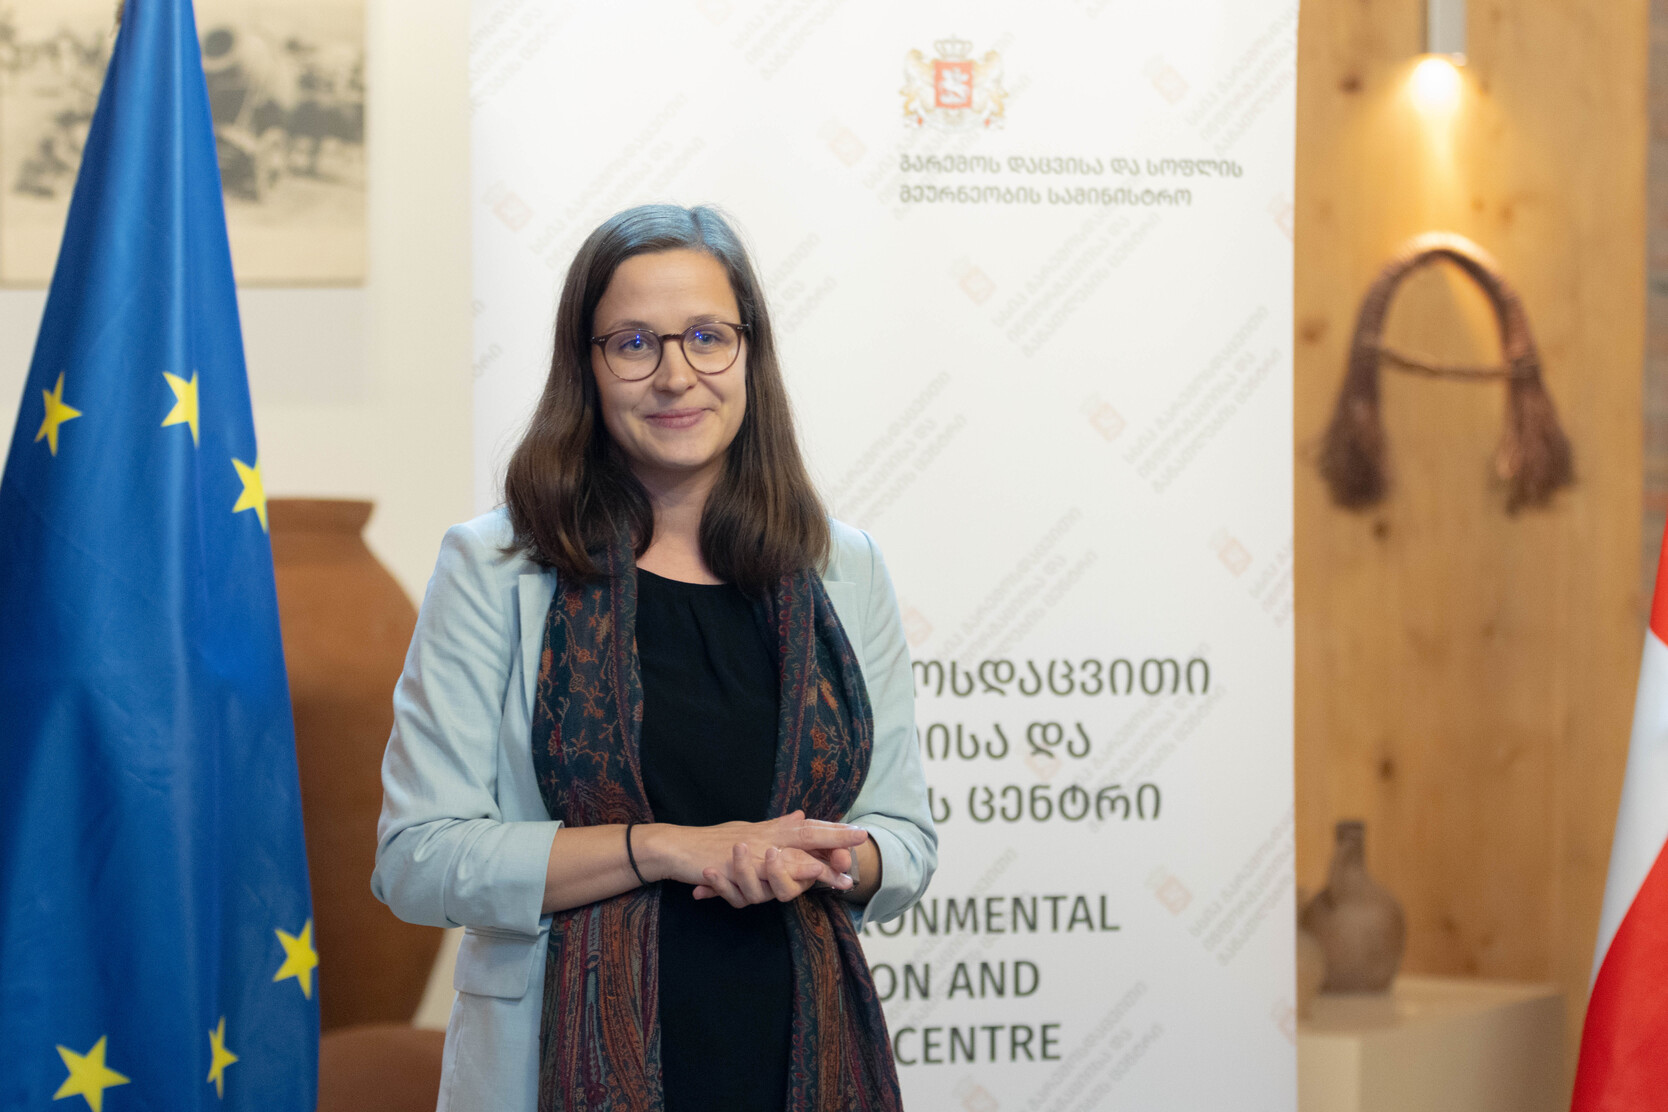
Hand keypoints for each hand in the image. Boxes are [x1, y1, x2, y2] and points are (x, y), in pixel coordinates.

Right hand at [643, 810, 864, 906]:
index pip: (807, 828)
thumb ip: (776, 827)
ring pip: (792, 854)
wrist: (677, 848)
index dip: (832, 830)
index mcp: (769, 830)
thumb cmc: (710, 843)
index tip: (859, 833)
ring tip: (841, 874)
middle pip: (807, 834)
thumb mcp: (748, 831)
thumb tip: (801, 816)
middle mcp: (765, 835)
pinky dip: (793, 871)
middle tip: (862, 839)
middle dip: (835, 837)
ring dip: (818, 864)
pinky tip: (810, 874)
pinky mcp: (742, 865)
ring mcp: (754, 849)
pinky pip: (772, 870)